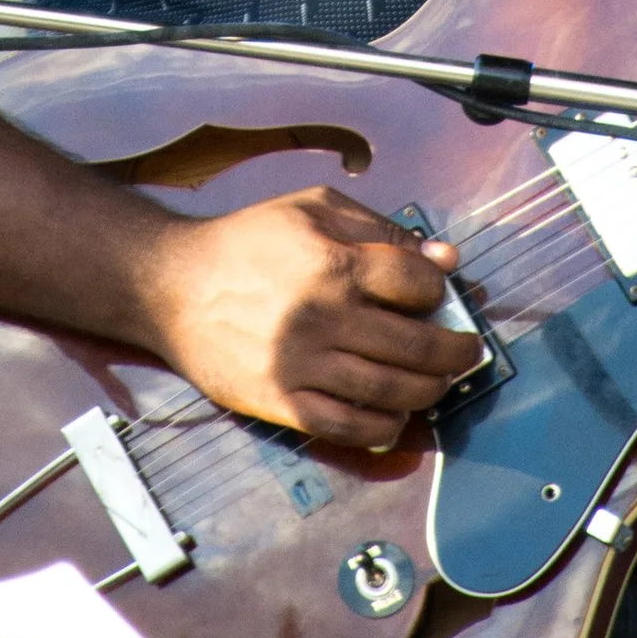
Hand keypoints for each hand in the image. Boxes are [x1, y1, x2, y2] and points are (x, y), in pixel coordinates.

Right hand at [127, 186, 483, 449]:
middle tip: (465, 350)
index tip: (442, 296)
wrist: (170, 286)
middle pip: (418, 345)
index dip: (441, 291)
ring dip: (430, 390)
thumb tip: (443, 258)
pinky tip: (396, 415)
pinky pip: (348, 427)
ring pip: (391, 391)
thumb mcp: (313, 210)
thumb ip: (381, 230)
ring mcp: (301, 364)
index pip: (419, 285)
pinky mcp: (280, 401)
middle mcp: (323, 316)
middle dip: (456, 350)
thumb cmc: (246, 242)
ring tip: (437, 382)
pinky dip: (384, 427)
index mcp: (334, 262)